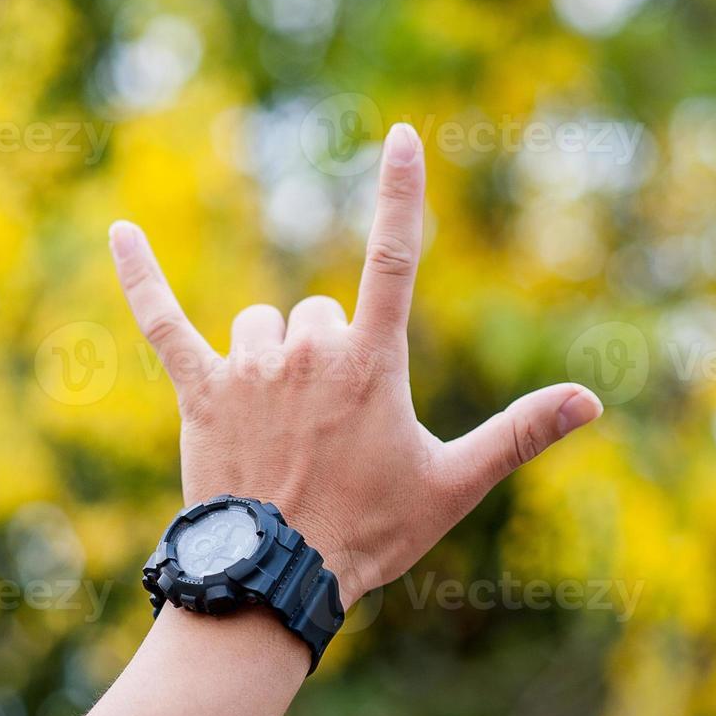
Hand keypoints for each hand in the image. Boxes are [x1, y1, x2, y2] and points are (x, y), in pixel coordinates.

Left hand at [108, 123, 601, 605]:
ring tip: (281, 432)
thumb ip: (520, 432)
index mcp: (371, 363)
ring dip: (272, 360)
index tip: (403, 136)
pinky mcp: (199, 391)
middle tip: (332, 435)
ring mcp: (248, 368)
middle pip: (319, 312)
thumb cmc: (371, 532)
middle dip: (330, 357)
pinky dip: (142, 276)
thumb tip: (592, 400)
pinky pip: (164, 319)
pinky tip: (122, 230)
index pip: (394, 258)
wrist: (276, 579)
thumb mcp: (454, 483)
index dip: (400, 194)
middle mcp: (307, 351)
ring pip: (262, 326)